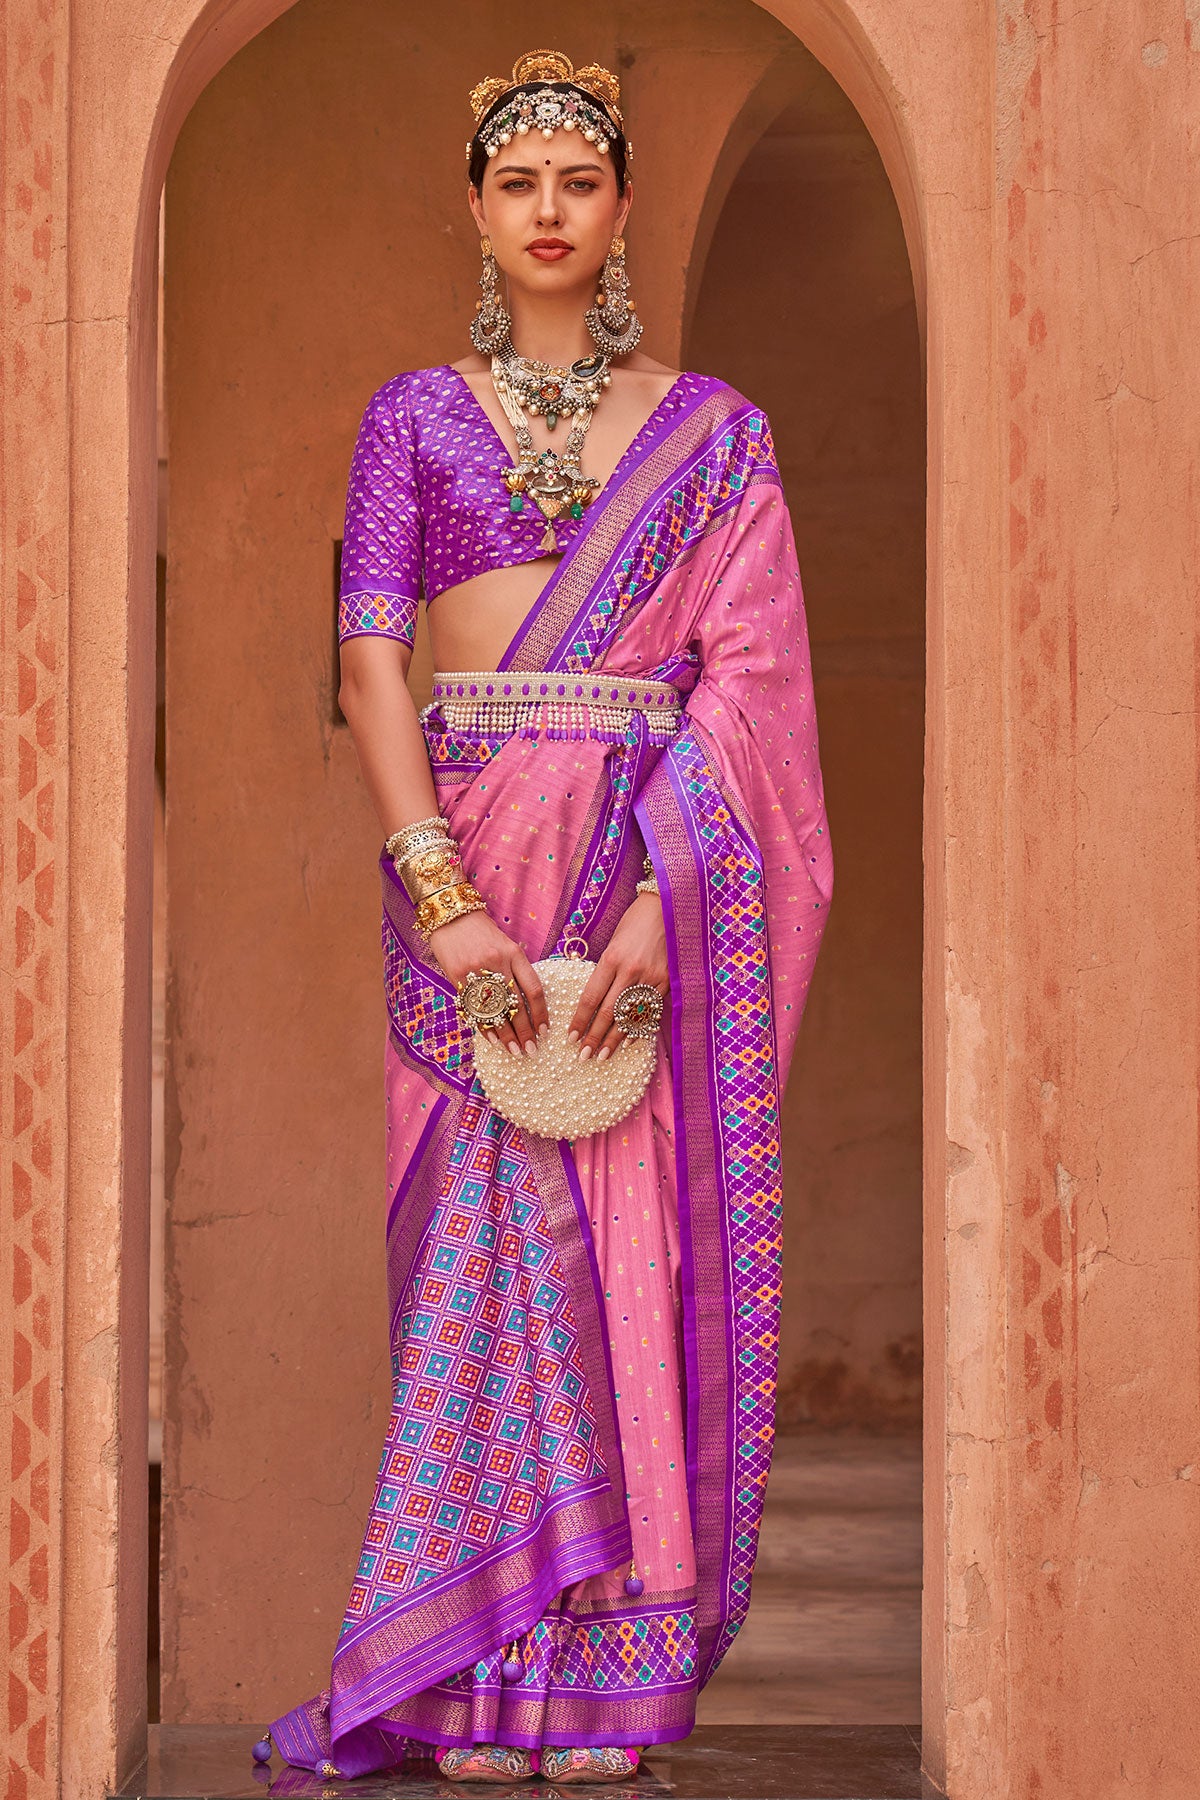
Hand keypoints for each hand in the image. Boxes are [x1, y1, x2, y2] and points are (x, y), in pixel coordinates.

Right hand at [425, 907, 548, 1056]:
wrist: (450, 915)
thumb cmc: (481, 932)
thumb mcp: (505, 945)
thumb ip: (515, 971)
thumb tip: (524, 1007)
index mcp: (514, 954)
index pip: (534, 989)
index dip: (541, 1014)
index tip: (544, 1031)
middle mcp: (498, 963)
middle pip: (516, 1005)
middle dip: (525, 1031)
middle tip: (531, 1049)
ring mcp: (476, 971)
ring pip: (495, 1011)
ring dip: (506, 1035)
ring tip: (515, 1051)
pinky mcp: (457, 977)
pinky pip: (474, 1008)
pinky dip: (484, 1026)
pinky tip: (493, 1039)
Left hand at [566, 892, 668, 1061]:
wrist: (666, 907)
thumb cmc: (634, 922)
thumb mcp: (613, 943)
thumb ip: (605, 971)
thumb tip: (595, 1001)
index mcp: (611, 959)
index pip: (591, 998)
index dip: (580, 1021)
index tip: (571, 1038)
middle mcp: (631, 971)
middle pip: (608, 1013)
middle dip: (594, 1037)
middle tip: (583, 1056)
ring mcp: (651, 978)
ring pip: (629, 1017)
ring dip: (615, 1039)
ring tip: (603, 1056)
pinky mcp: (667, 982)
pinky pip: (650, 1011)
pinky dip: (639, 1028)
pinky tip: (628, 1042)